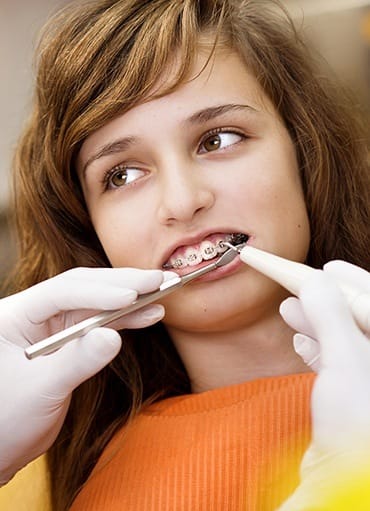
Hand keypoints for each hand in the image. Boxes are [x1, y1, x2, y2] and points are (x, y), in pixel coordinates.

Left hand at [0, 267, 171, 484]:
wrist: (2, 447)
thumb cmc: (5, 420)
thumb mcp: (40, 391)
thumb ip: (76, 361)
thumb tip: (115, 337)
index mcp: (15, 315)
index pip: (61, 292)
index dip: (98, 292)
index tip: (130, 296)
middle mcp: (34, 313)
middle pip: (82, 288)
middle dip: (121, 284)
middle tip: (157, 280)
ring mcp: (53, 325)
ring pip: (96, 303)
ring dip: (130, 298)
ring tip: (162, 292)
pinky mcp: (70, 340)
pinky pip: (101, 322)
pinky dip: (126, 319)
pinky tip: (149, 314)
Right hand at [278, 261, 369, 508]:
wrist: (347, 483)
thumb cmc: (359, 422)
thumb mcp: (346, 358)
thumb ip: (330, 314)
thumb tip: (313, 281)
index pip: (366, 297)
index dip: (337, 277)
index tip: (311, 262)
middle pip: (353, 315)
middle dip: (322, 297)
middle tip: (295, 280)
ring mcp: (364, 379)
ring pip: (340, 337)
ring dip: (313, 321)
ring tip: (288, 308)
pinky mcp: (349, 398)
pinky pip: (333, 361)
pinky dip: (314, 347)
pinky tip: (298, 339)